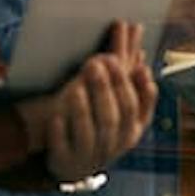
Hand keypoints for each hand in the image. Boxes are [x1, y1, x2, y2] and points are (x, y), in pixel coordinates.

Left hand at [18, 22, 157, 181]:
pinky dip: (60, 132)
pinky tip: (55, 117)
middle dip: (108, 88)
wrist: (72, 162)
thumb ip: (124, 71)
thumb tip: (135, 33)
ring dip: (84, 108)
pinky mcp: (65, 160)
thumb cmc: (97, 123)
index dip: (139, 88)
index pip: (138, 107)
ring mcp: (89, 154)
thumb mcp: (113, 101)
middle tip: (97, 61)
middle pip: (116, 116)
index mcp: (131, 128)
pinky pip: (63, 148)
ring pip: (91, 133)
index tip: (135, 65)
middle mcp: (113, 143)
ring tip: (76, 87)